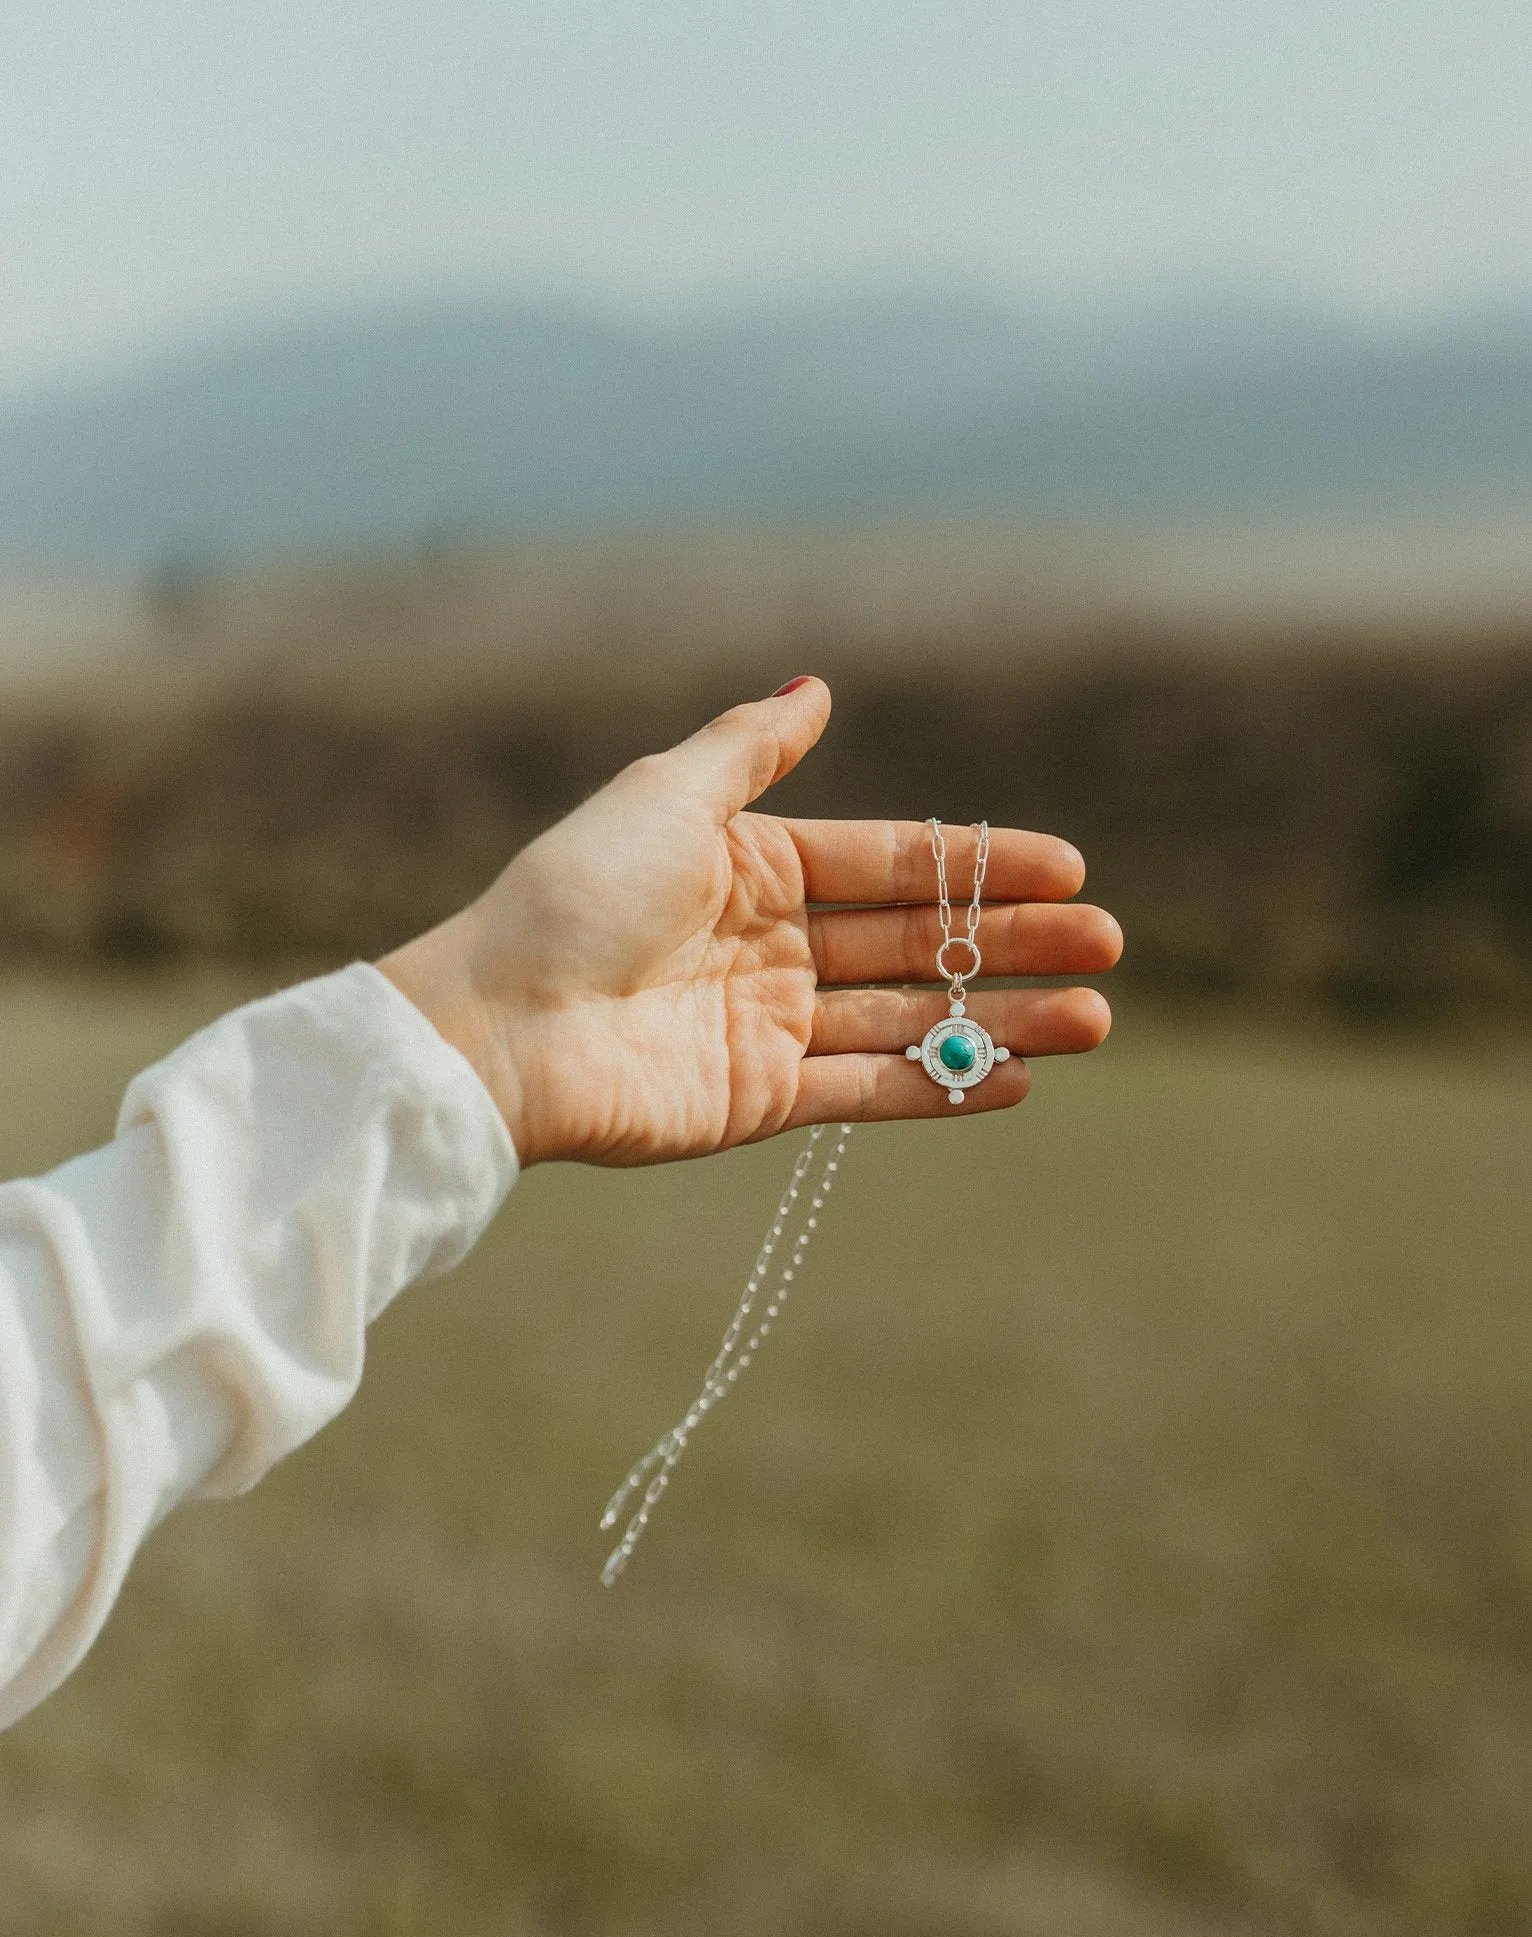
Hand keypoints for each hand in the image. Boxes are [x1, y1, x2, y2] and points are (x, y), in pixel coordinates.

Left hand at [378, 678, 1119, 1166]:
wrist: (505, 1024)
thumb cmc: (577, 895)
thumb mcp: (668, 796)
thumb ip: (751, 748)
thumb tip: (818, 690)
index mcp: (751, 865)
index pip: (891, 863)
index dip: (979, 864)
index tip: (1069, 867)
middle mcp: (769, 945)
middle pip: (917, 941)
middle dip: (1013, 942)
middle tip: (1107, 944)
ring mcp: (769, 1027)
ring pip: (910, 1019)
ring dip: (1002, 1019)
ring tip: (1094, 1018)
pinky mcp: (761, 1100)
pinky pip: (869, 1091)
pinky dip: (943, 1086)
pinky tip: (1017, 1078)